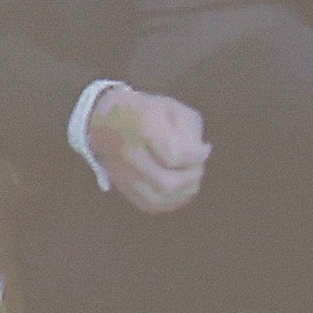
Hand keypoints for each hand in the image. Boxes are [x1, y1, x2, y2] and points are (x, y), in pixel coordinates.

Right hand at [91, 85, 211, 213]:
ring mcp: (124, 174)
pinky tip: (180, 189)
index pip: (175, 156)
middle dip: (191, 178)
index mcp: (142, 128)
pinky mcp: (124, 188)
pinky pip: (151, 205)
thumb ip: (190, 129)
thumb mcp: (171, 107)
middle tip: (199, 167)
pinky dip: (172, 201)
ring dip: (184, 192)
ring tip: (192, 177)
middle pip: (166, 184)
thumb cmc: (146, 111)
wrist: (106, 121)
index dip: (197, 157)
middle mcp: (130, 155)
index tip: (206, 148)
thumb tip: (202, 152)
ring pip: (159, 198)